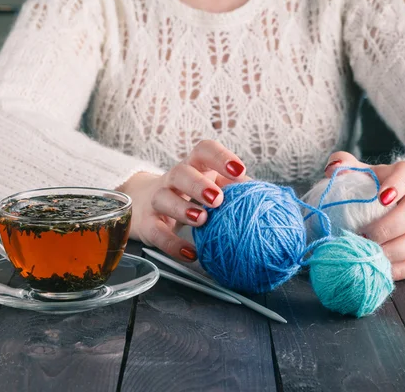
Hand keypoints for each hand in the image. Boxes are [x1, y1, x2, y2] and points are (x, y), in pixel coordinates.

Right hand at [117, 140, 247, 261]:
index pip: (204, 151)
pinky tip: (190, 253)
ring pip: (164, 198)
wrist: (142, 203)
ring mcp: (156, 200)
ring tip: (202, 220)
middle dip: (199, 185)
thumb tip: (262, 196)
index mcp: (194, 165)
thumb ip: (234, 188)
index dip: (221, 157)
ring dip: (183, 209)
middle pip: (181, 172)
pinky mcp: (147, 224)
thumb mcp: (210, 184)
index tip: (239, 170)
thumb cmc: (187, 193)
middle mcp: (173, 179)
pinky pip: (157, 233)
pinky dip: (173, 244)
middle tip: (217, 199)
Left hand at [324, 152, 404, 280]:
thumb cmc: (373, 189)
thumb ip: (345, 165)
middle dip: (388, 227)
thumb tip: (332, 169)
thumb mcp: (360, 173)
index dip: (398, 185)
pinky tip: (379, 268)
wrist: (400, 208)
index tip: (380, 198)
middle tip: (363, 236)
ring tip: (368, 254)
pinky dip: (398, 268)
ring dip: (391, 251)